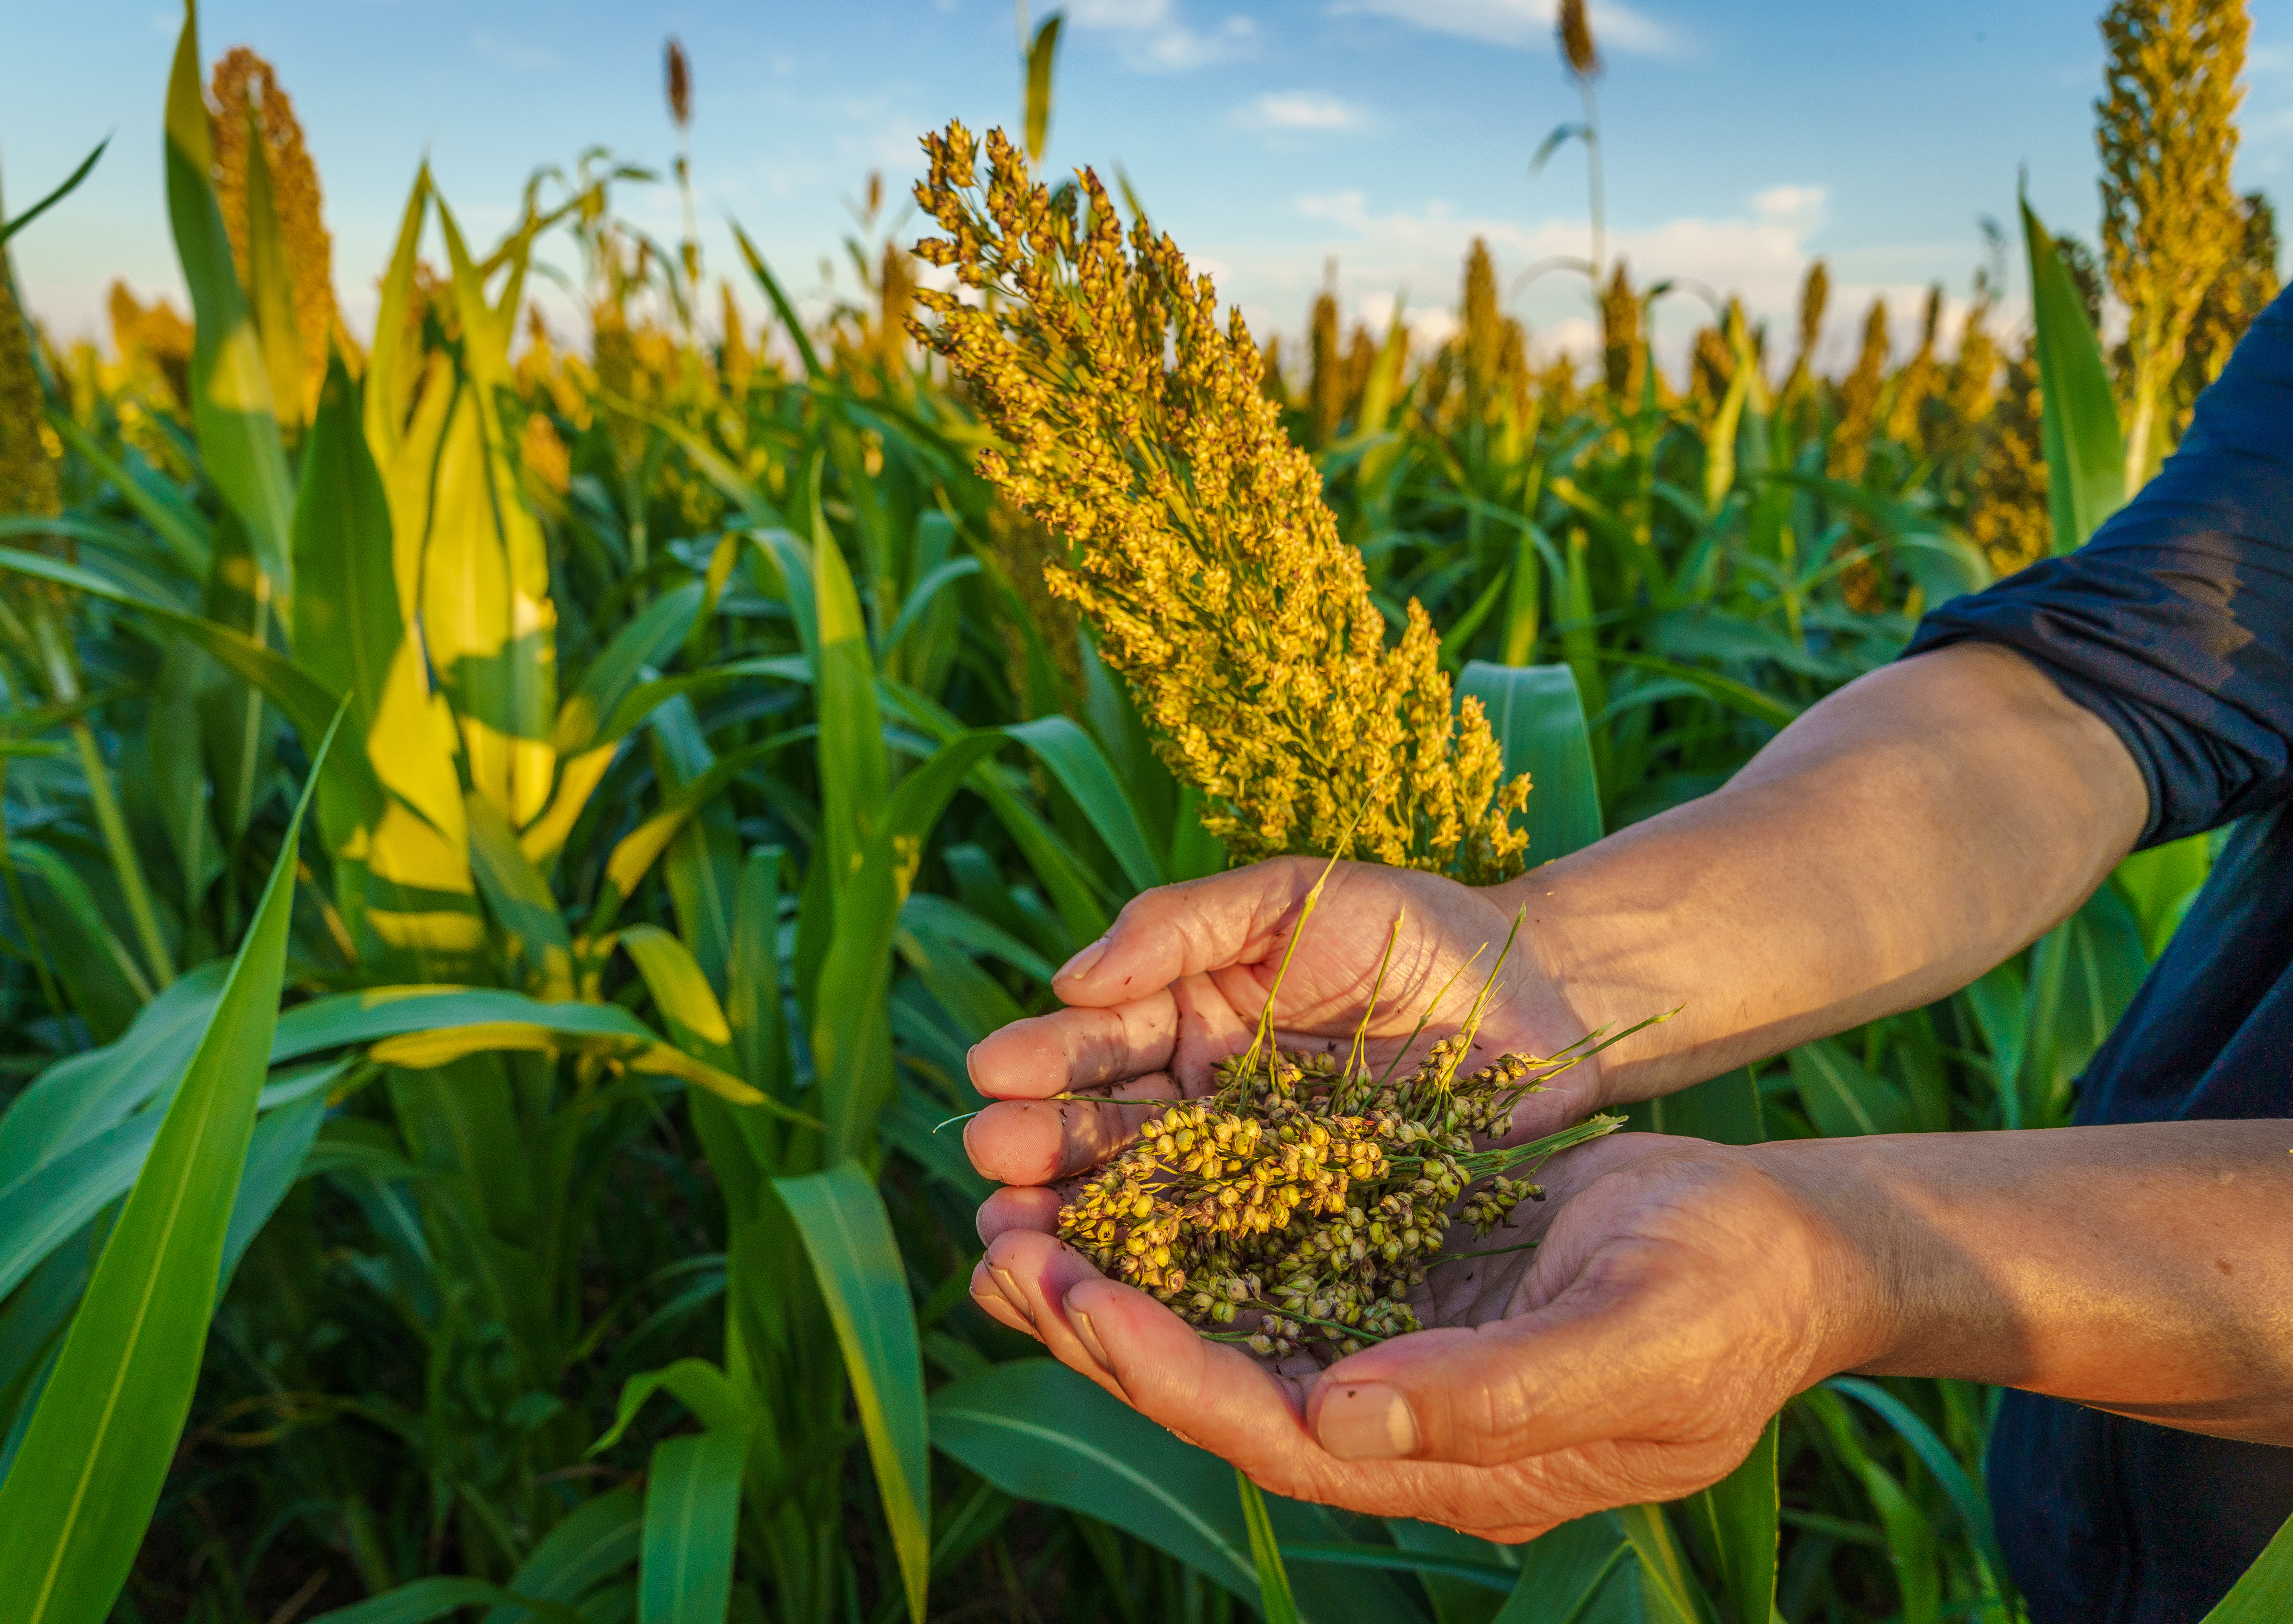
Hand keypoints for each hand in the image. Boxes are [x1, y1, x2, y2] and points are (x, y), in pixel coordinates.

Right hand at [961, 857, 1601, 1241]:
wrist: (1544, 997)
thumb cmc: (1414, 927)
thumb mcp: (1292, 896)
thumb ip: (1181, 924)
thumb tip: (1069, 978)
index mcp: (1189, 1019)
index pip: (1100, 1043)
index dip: (1045, 1059)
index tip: (992, 1073)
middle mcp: (1205, 1106)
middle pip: (1106, 1133)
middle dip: (1039, 1149)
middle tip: (987, 1165)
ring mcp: (1254, 1177)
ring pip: (1150, 1204)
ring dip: (1077, 1223)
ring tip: (1015, 1238)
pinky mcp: (1313, 1236)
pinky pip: (1233, 1261)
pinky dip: (1171, 1280)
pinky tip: (1118, 1293)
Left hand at [970, 1133, 1867, 1539]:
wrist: (1781, 1249)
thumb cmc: (1730, 1297)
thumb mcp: (1638, 1342)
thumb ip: (1496, 1395)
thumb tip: (1343, 1415)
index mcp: (1443, 1461)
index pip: (1271, 1429)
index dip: (1170, 1373)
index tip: (1080, 1301)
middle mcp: (1392, 1417)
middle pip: (1216, 1384)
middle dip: (1101, 1325)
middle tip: (998, 1248)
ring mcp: (1385, 1345)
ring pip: (1220, 1322)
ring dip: (1117, 1277)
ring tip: (1013, 1213)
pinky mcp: (1389, 1273)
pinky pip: (1260, 1262)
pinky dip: (1183, 1226)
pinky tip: (1115, 1176)